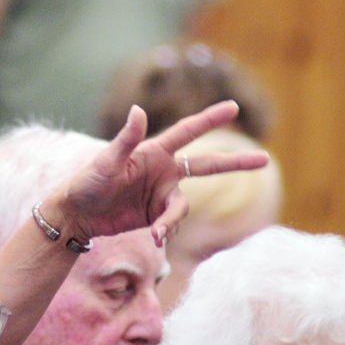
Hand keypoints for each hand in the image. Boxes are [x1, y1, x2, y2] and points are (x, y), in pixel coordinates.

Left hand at [59, 101, 268, 245]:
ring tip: (157, 232)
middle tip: (266, 160)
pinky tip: (154, 237)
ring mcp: (161, 194)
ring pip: (184, 207)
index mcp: (154, 152)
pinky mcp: (156, 215)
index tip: (233, 106)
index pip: (188, 131)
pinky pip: (172, 224)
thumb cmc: (87, 182)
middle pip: (207, 165)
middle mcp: (163, 171)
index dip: (210, 119)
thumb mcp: (106, 162)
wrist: (78, 214)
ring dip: (174, 220)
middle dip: (235, 163)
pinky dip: (167, 230)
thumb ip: (125, 139)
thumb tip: (139, 110)